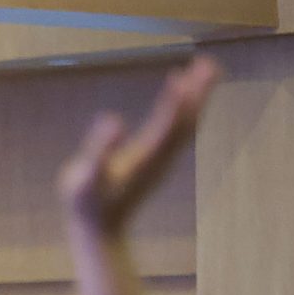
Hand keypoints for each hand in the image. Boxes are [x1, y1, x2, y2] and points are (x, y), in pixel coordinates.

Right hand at [57, 56, 217, 236]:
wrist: (100, 231)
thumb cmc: (86, 205)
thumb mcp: (84, 178)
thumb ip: (99, 149)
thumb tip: (113, 120)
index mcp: (144, 157)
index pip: (167, 124)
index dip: (175, 101)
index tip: (180, 76)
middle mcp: (160, 157)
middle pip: (187, 120)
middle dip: (198, 92)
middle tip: (209, 63)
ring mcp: (162, 160)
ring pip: (188, 124)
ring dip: (198, 97)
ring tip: (205, 69)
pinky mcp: (159, 161)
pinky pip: (180, 131)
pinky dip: (187, 110)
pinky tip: (186, 97)